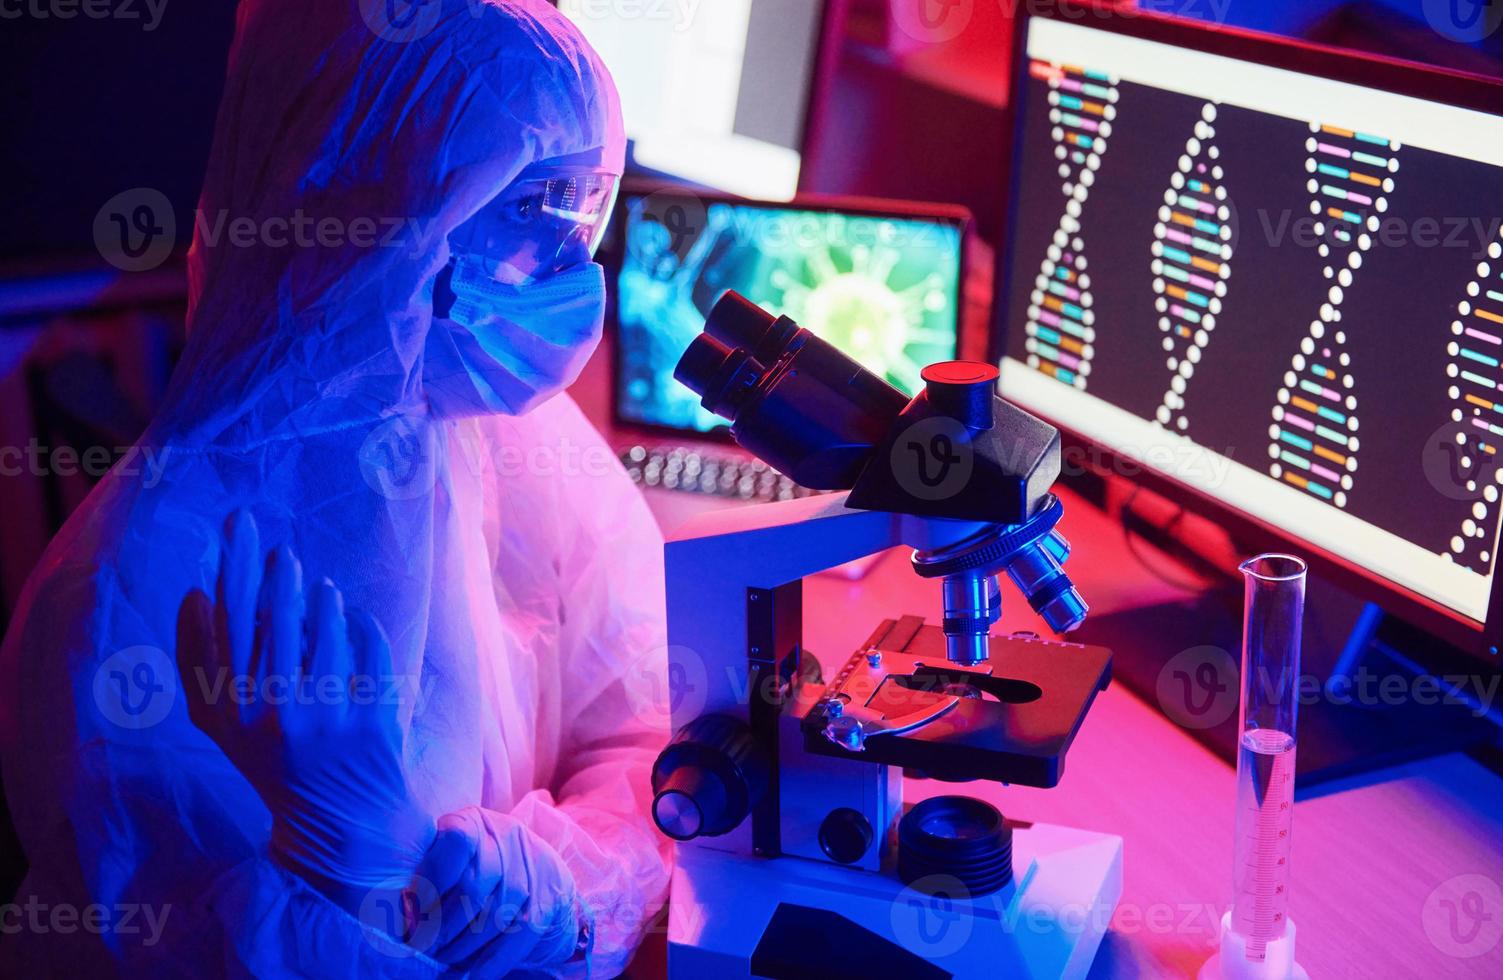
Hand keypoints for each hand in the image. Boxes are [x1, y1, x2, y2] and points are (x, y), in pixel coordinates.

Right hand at [176, 510, 434, 914]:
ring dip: (323, 598)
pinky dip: (360, 624)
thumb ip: (197, 662)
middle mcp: (277, 712)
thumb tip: (195, 594)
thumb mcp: (219, 723)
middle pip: (279, 615)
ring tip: (320, 589)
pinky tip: (351, 620)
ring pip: (328, 625)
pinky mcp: (374, 716)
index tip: (241, 526)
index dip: (235, 564)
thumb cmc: (271, 757)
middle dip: (280, 573)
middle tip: (283, 553)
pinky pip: (370, 646)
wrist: (339, 816)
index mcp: (233, 710)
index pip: (231, 618)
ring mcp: (329, 715)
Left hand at [409, 806, 581, 974]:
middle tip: (422, 948)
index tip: (410, 914)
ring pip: (497, 915)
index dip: (430, 881)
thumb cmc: (472, 862)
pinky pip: (521, 935)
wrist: (533, 861)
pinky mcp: (550, 895)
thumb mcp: (447, 853)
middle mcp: (508, 837)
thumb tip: (400, 917)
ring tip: (443, 959)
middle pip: (474, 888)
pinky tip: (473, 977)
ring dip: (464, 947)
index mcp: (474, 821)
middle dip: (442, 927)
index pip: (455, 842)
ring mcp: (534, 865)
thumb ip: (426, 873)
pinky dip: (494, 962)